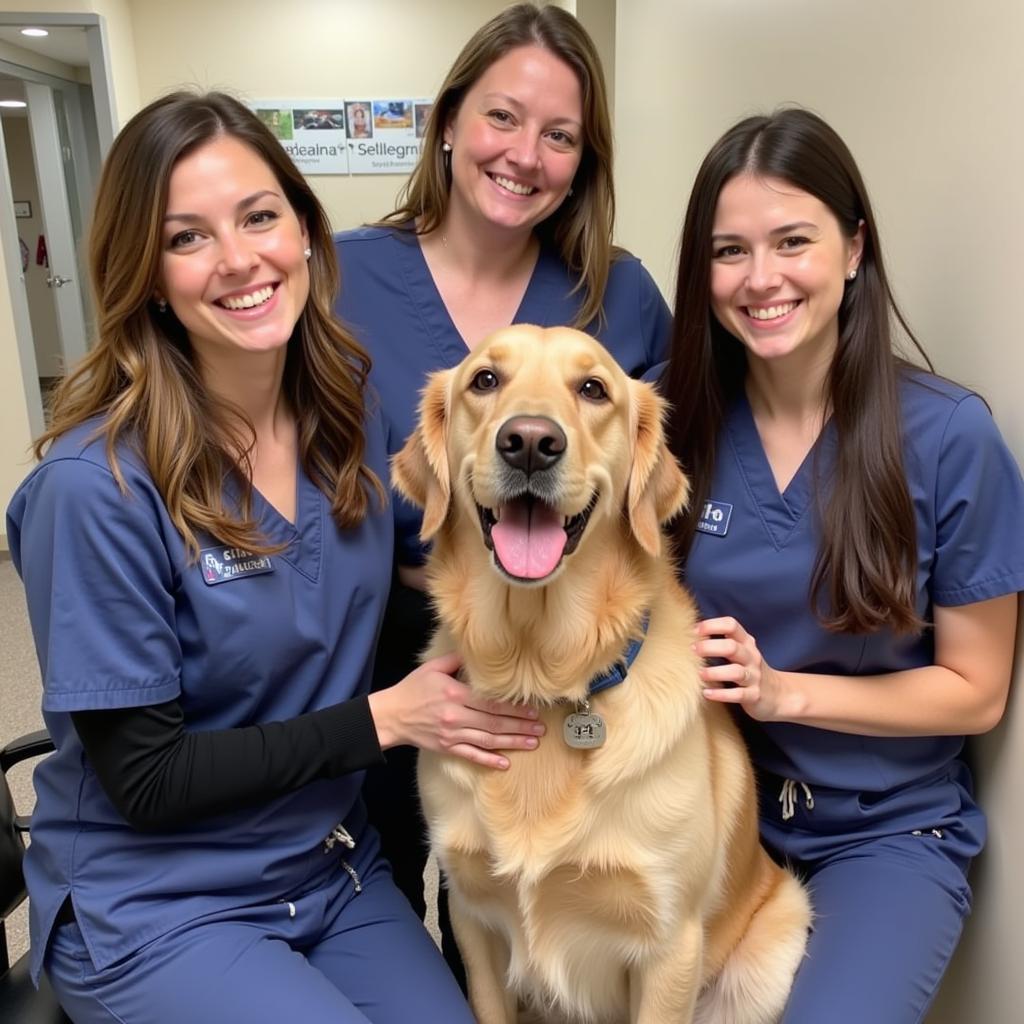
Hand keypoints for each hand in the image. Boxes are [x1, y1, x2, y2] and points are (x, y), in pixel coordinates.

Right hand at [368, 651, 544, 768]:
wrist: (391, 716)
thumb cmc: (412, 688)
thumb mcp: (432, 668)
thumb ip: (456, 660)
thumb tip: (477, 652)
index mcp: (455, 694)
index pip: (491, 702)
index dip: (514, 707)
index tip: (532, 709)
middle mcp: (456, 716)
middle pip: (494, 722)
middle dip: (520, 724)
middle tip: (541, 727)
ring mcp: (452, 734)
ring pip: (488, 740)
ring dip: (513, 742)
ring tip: (533, 742)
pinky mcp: (447, 748)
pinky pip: (471, 755)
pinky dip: (489, 761)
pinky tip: (506, 764)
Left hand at [694, 616, 784, 721]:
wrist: (779, 694)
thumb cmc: (750, 669)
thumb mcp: (742, 651)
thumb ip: (723, 641)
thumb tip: (691, 632)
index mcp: (746, 643)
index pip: (731, 625)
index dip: (712, 625)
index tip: (694, 631)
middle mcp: (751, 657)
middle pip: (731, 647)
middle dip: (710, 647)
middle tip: (692, 650)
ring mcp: (754, 677)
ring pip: (736, 672)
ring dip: (715, 672)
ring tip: (699, 673)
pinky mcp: (754, 696)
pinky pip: (738, 695)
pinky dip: (721, 694)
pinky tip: (707, 693)